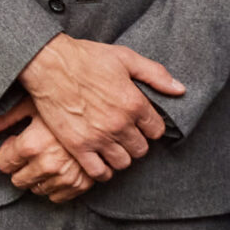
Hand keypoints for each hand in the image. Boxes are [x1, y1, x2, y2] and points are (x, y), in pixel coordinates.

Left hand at [0, 98, 92, 201]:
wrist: (103, 111)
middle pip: (18, 181)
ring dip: (38, 177)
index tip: (16, 143)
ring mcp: (66, 176)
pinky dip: (56, 186)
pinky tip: (59, 169)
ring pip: (37, 190)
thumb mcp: (32, 104)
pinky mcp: (82, 184)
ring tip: (47, 157)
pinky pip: (58, 197)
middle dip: (20, 167)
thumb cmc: (64, 103)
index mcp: (31, 145)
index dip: (8, 152)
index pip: (3, 164)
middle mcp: (47, 164)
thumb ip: (3, 119)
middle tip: (31, 151)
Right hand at [15, 35, 182, 182]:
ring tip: (112, 146)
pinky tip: (99, 160)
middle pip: (141, 149)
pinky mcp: (78, 146)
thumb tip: (180, 90)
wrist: (49, 64)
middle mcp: (119, 124)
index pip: (156, 130)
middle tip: (125, 134)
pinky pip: (98, 172)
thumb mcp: (125, 58)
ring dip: (120, 156)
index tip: (139, 123)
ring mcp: (98, 137)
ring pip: (123, 162)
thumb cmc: (86, 58)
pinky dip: (102, 170)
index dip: (149, 127)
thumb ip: (155, 74)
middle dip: (136, 142)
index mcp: (134, 103)